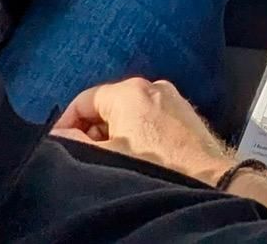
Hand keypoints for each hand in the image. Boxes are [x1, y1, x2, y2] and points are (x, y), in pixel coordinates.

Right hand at [51, 76, 235, 182]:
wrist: (207, 180)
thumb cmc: (158, 167)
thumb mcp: (106, 156)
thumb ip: (75, 141)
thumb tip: (59, 134)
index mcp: (129, 91)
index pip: (85, 99)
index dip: (68, 121)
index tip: (61, 141)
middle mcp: (153, 87)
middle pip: (108, 104)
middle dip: (94, 129)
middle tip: (88, 155)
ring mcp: (173, 99)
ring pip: (131, 112)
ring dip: (117, 133)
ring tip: (115, 160)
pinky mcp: (186, 115)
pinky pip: (152, 119)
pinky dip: (139, 133)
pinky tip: (140, 157)